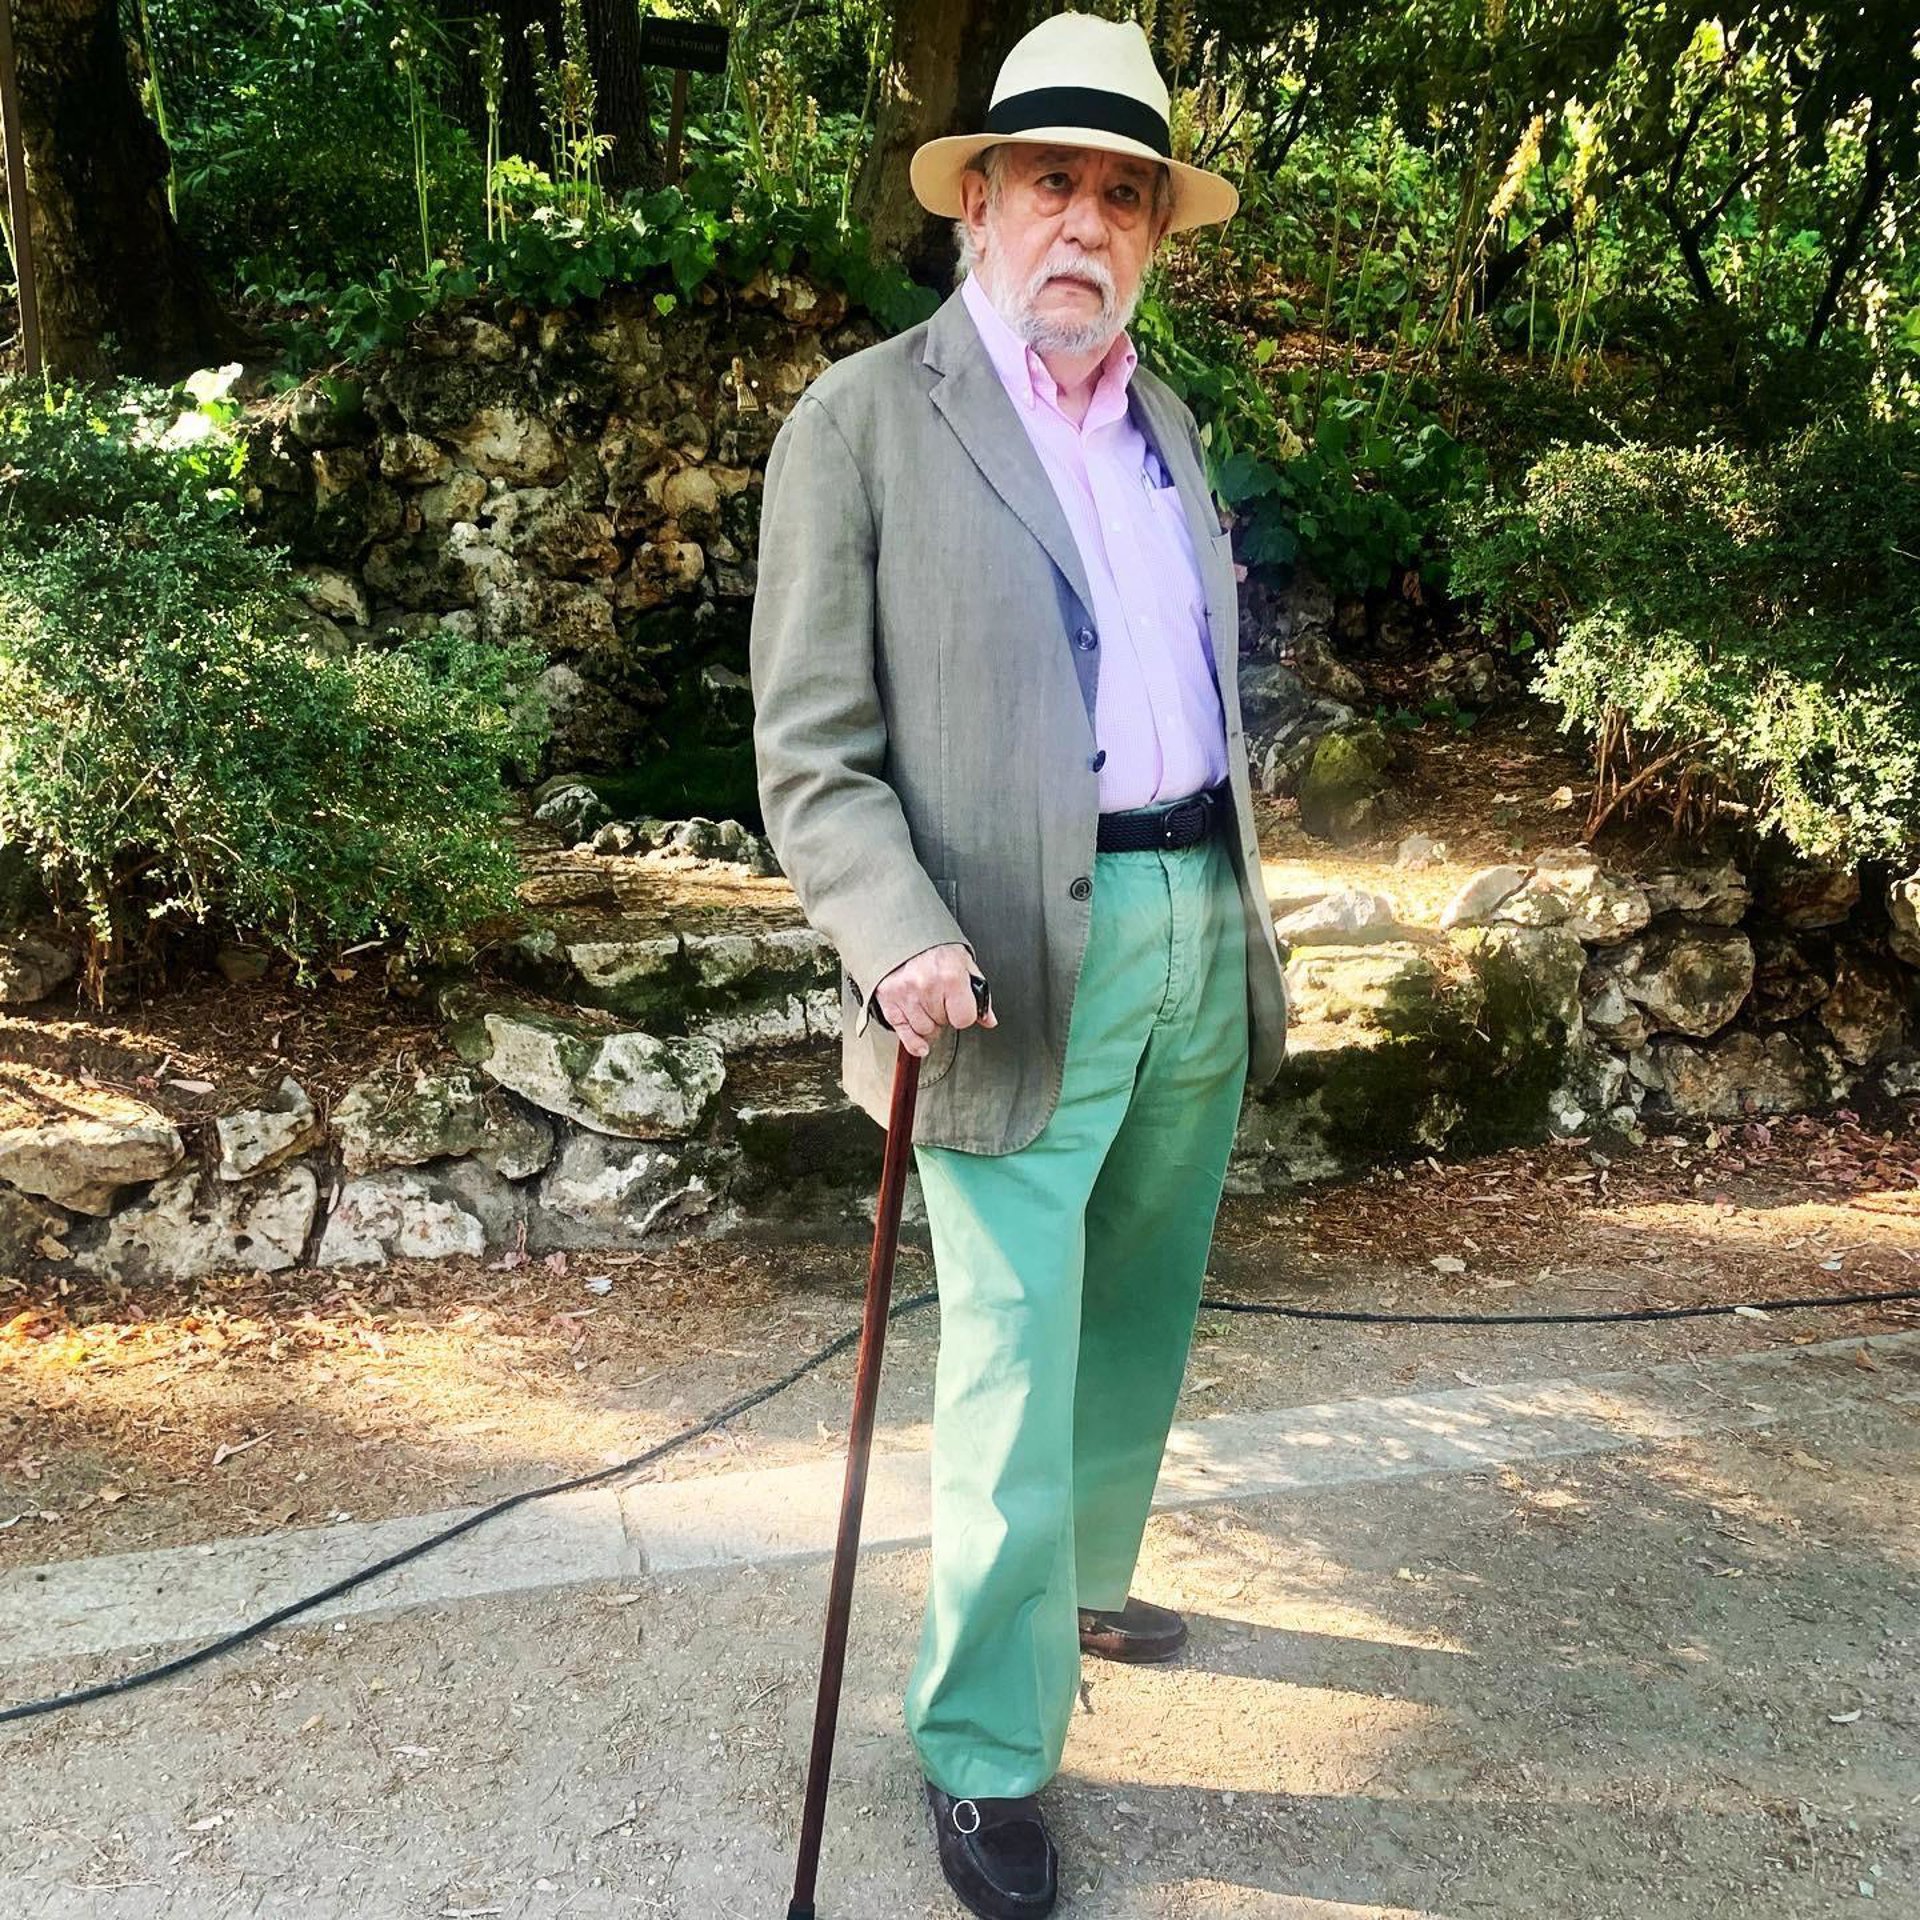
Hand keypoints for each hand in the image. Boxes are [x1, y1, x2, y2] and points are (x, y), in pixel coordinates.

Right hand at [872, 944, 996, 1059]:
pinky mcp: (888, 1000)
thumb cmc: (934, 946)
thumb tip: (989, 1020)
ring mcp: (905, 994)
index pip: (964, 1019)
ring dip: (929, 1022)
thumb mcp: (964, 963)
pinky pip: (904, 1034)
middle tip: (940, 997)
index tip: (960, 1006)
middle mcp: (927, 986)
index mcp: (950, 976)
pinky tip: (921, 1045)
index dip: (964, 1014)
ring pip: (925, 1030)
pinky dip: (914, 1042)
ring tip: (927, 1004)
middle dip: (944, 1015)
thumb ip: (978, 993)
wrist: (901, 931)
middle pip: (943, 1024)